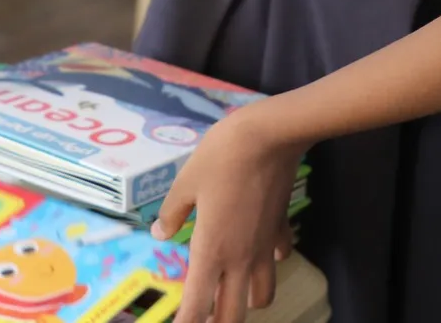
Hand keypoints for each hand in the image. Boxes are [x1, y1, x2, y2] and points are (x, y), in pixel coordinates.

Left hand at [153, 105, 301, 322]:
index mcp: (212, 250)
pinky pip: (277, 260)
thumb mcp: (185, 183)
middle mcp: (241, 258)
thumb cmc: (221, 157)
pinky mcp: (281, 229)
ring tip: (231, 290)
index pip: (198, 305)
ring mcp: (265, 247)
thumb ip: (172, 213)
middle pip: (234, 314)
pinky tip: (260, 252)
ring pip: (262, 295)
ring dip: (246, 301)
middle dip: (217, 322)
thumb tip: (159, 234)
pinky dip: (269, 264)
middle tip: (203, 315)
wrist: (269, 136)